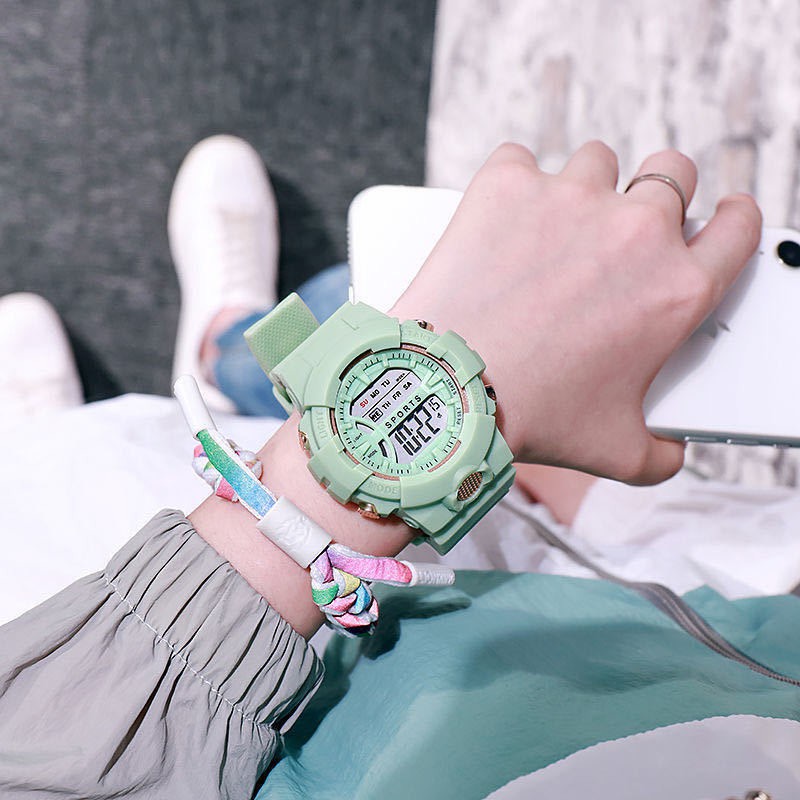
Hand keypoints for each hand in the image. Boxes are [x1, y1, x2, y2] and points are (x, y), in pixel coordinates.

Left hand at [391, 141, 760, 483]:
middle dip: (659, 191)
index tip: (718, 217)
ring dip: (584, 190)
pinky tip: (500, 221)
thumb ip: (661, 450)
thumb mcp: (615, 449)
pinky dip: (513, 185)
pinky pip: (520, 160)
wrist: (452, 390)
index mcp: (676, 289)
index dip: (732, 217)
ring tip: (551, 233)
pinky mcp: (510, 185)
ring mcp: (572, 200)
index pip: (739, 225)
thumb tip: (669, 449)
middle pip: (672, 172)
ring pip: (596, 162)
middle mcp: (635, 233)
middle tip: (626, 225)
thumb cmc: (532, 416)